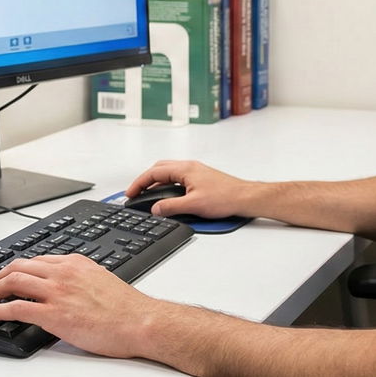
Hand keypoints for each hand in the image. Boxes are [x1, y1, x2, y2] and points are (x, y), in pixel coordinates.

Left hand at [0, 255, 159, 357]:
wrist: (141, 322)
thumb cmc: (128, 308)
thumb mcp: (102, 280)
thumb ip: (81, 280)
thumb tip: (69, 289)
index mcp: (75, 263)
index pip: (36, 260)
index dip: (17, 270)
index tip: (9, 278)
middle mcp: (63, 273)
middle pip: (18, 267)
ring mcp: (57, 293)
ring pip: (12, 282)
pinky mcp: (54, 315)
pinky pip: (15, 308)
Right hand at [124, 159, 264, 218]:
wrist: (244, 198)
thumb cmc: (225, 197)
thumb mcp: (193, 205)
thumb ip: (171, 207)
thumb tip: (155, 209)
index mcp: (185, 169)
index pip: (154, 172)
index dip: (139, 183)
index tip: (130, 193)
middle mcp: (189, 167)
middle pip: (159, 168)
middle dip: (145, 180)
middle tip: (136, 192)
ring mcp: (196, 172)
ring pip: (169, 172)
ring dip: (157, 182)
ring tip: (148, 195)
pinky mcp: (201, 178)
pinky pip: (178, 178)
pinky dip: (167, 185)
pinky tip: (168, 196)